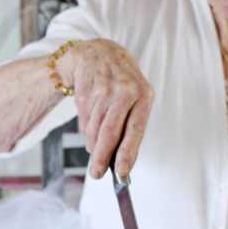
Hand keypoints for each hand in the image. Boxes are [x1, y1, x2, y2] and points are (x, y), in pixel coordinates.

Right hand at [58, 39, 153, 179]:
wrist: (99, 53)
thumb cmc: (122, 84)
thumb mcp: (135, 98)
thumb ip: (130, 126)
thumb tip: (119, 162)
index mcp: (143, 95)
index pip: (135, 130)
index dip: (127, 154)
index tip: (121, 175)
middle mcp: (124, 91)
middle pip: (109, 133)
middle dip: (101, 158)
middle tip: (96, 174)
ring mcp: (103, 90)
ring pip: (94, 129)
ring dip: (93, 144)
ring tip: (95, 145)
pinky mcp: (85, 90)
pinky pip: (84, 121)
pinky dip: (87, 130)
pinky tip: (90, 122)